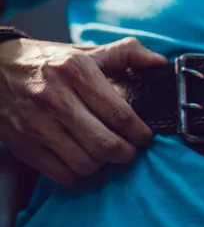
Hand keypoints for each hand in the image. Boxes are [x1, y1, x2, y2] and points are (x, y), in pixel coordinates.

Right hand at [0, 37, 166, 184]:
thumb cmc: (48, 61)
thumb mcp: (85, 52)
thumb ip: (127, 53)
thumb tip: (159, 63)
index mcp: (76, 71)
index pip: (119, 114)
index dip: (140, 133)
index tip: (146, 137)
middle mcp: (55, 97)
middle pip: (105, 144)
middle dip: (127, 154)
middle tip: (131, 150)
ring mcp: (36, 124)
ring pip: (85, 163)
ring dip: (104, 165)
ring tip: (107, 154)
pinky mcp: (22, 145)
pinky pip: (61, 174)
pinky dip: (79, 173)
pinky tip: (83, 159)